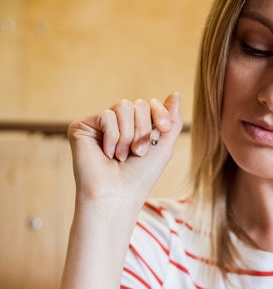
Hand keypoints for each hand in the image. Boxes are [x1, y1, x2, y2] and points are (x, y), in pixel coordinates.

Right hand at [67, 92, 182, 210]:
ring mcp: (98, 125)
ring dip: (129, 135)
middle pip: (138, 104)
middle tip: (137, 153)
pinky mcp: (82, 127)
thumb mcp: (163, 148)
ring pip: (123, 107)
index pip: (149, 104)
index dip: (159, 114)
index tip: (163, 130)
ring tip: (122, 157)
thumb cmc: (140, 178)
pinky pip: (106, 116)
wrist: (117, 196)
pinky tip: (106, 154)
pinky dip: (112, 137)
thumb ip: (171, 121)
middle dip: (143, 130)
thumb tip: (175, 93)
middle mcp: (116, 124)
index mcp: (134, 128)